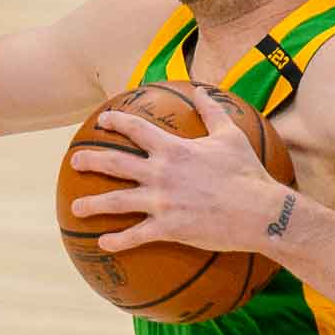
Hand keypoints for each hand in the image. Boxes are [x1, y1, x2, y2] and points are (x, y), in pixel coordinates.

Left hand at [70, 87, 278, 251]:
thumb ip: (212, 112)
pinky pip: (135, 235)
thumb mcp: (231, 135)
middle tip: (74, 161)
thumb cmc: (247, 172)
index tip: (102, 121)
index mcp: (174, 149)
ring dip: (92, 205)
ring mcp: (162, 202)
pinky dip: (117, 241)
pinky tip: (104, 244)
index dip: (116, 122)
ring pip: (117, 201)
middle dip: (90, 160)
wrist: (259, 211)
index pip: (136, 129)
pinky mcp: (168, 228)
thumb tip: (201, 91)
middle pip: (115, 163)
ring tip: (75, 208)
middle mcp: (161, 173)